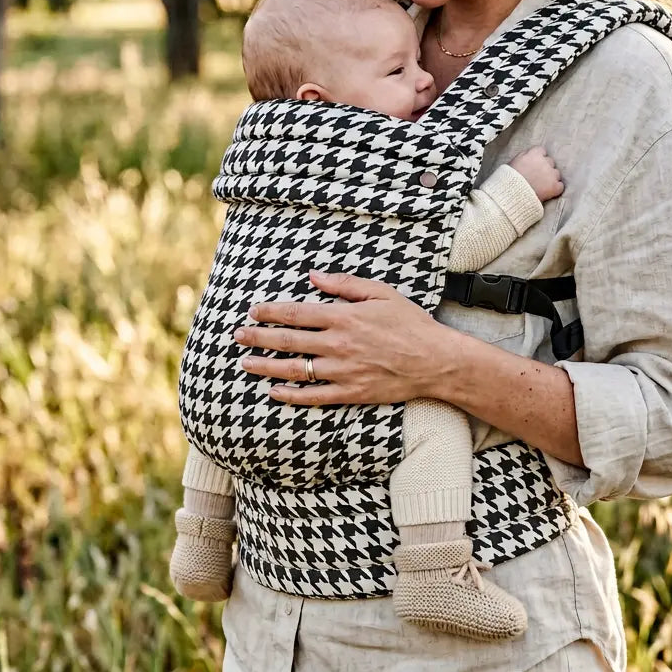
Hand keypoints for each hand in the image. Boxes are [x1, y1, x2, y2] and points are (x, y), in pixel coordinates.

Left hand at [234, 271, 459, 405]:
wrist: (434, 360)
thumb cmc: (410, 323)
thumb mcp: (380, 293)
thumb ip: (344, 284)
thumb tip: (313, 275)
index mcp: (344, 317)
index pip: (296, 313)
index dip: (271, 312)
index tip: (253, 311)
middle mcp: (338, 344)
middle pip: (288, 341)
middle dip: (258, 338)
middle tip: (237, 336)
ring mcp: (342, 371)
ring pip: (294, 370)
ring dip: (266, 366)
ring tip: (245, 363)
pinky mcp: (350, 393)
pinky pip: (313, 396)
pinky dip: (290, 395)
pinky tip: (274, 392)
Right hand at [510, 146, 563, 202]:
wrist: (511, 195)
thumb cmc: (509, 179)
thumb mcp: (514, 161)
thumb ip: (524, 155)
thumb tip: (530, 154)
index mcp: (534, 154)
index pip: (541, 151)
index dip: (538, 157)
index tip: (534, 164)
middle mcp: (545, 162)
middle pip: (550, 162)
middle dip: (545, 167)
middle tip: (537, 176)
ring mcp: (551, 175)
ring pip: (556, 173)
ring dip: (551, 178)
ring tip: (541, 185)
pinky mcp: (555, 187)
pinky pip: (560, 186)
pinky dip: (555, 189)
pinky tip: (548, 192)